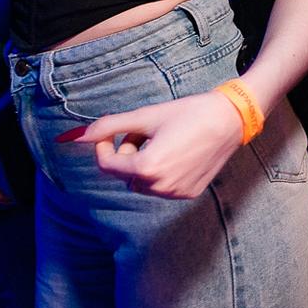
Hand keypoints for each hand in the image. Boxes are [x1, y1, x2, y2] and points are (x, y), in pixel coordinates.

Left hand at [58, 90, 246, 199]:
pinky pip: (162, 186)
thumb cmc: (189, 113)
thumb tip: (76, 135)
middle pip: (124, 174)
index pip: (106, 165)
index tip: (112, 132)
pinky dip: (161, 172)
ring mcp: (175, 193)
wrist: (231, 119)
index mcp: (146, 167)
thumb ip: (109, 126)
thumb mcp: (146, 116)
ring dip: (142, 164)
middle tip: (143, 132)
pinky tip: (177, 152)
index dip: (104, 146)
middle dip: (126, 153)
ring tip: (161, 141)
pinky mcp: (188, 194)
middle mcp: (159, 186)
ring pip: (141, 182)